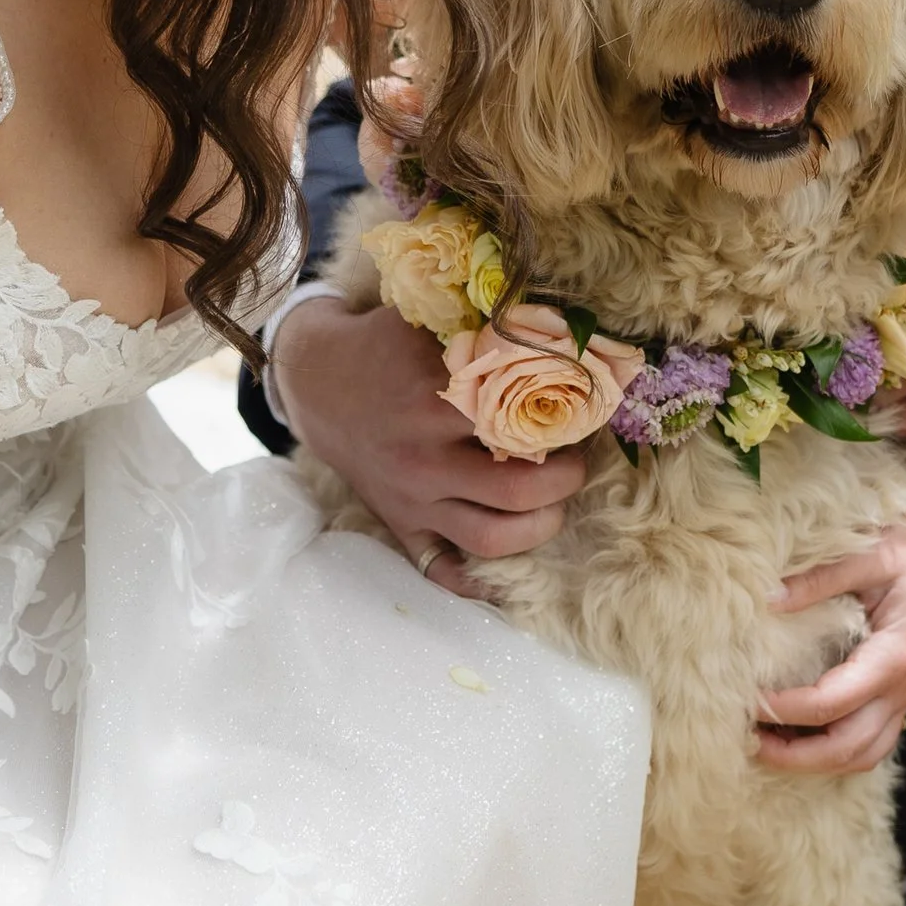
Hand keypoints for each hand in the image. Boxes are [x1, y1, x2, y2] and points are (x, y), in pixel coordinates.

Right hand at [274, 294, 585, 592]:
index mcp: (434, 405)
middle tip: (578, 459)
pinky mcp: (401, 527)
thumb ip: (490, 331)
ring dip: (540, 526)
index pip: (522, 424)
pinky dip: (478, 581)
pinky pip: (444, 571)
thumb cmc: (386, 347)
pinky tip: (511, 573)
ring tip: (554, 502)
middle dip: (566, 478)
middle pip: (518, 491)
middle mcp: (424, 461)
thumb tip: (567, 336)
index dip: (566, 419)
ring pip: (492, 539)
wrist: (318, 383)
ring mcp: (412, 502)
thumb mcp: (429, 324)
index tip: (586, 411)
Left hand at [754, 465, 905, 776]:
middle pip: (850, 748)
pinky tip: (801, 737)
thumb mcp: (870, 551)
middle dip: (797, 757)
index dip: (786, 710)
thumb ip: (820, 577)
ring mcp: (904, 694)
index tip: (747, 700)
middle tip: (748, 742)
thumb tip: (768, 600)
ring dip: (816, 762)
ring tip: (769, 747)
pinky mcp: (899, 692)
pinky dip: (836, 751)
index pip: (832, 702)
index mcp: (894, 654)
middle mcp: (902, 686)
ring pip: (864, 754)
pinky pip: (871, 741)